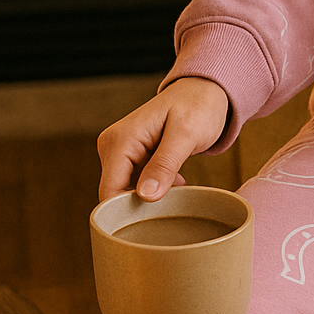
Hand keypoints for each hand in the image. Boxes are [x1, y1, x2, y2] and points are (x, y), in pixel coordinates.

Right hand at [96, 78, 229, 201]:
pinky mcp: (131, 158)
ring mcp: (120, 153)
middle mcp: (113, 147)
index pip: (109, 192)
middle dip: (142, 207)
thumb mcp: (186, 134)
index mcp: (120, 141)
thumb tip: (144, 196)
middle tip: (175, 202)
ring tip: (178, 186)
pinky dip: (156, 189)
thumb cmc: (198, 106)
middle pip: (116, 196)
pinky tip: (176, 182)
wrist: (204, 91)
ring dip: (152, 198)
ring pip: (127, 193)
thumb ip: (165, 164)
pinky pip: (137, 185)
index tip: (154, 222)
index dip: (126, 213)